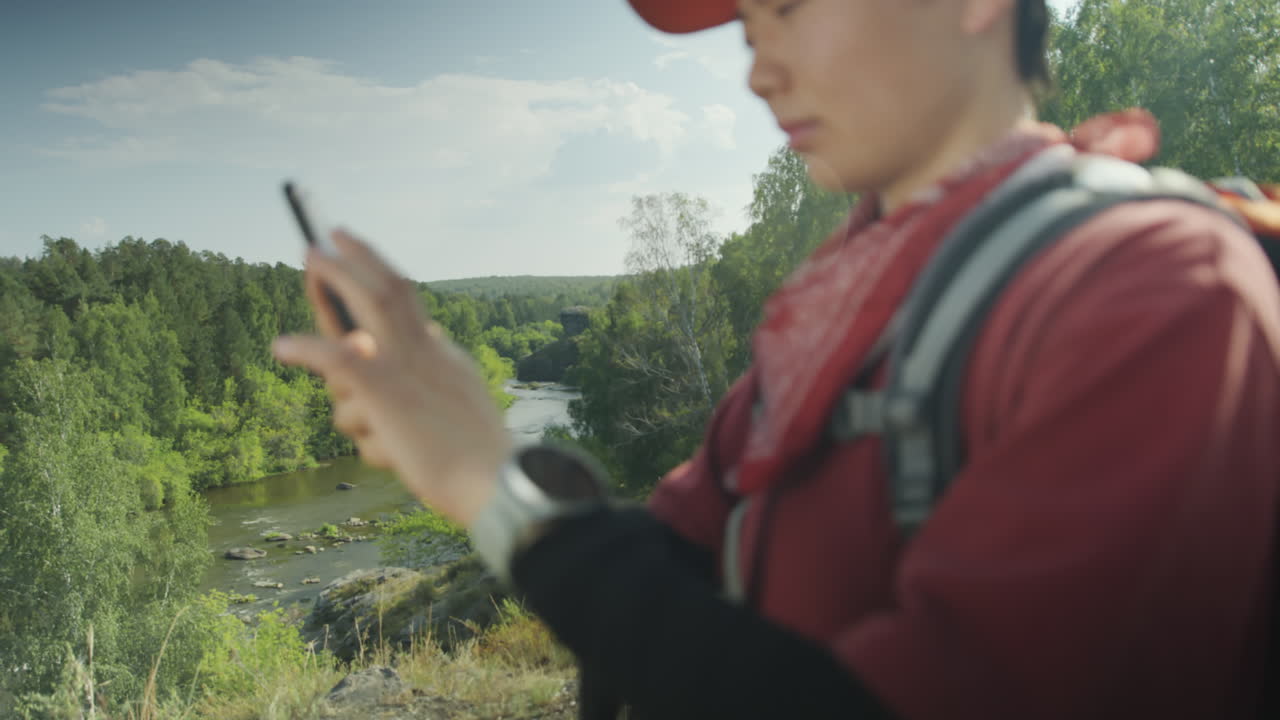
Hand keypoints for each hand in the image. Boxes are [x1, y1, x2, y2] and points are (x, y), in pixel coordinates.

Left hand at [272, 230, 508, 526]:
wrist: (493, 481)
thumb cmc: (476, 459)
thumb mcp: (459, 406)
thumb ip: (436, 375)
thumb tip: (426, 345)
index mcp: (442, 356)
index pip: (406, 302)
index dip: (376, 272)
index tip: (355, 253)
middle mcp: (425, 351)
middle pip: (382, 292)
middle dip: (350, 262)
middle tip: (322, 240)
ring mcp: (404, 366)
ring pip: (349, 348)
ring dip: (346, 394)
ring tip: (380, 434)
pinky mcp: (384, 390)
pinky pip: (334, 359)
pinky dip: (306, 349)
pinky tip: (281, 346)